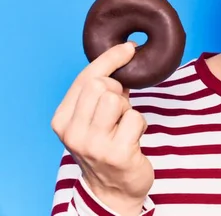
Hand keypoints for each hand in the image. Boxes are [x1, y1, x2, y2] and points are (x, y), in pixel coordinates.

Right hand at [51, 42, 152, 215]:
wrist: (114, 189)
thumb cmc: (106, 146)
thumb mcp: (93, 119)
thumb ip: (100, 92)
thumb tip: (124, 55)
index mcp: (62, 120)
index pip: (85, 78)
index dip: (110, 59)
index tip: (128, 48)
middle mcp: (73, 132)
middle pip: (101, 85)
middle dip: (118, 91)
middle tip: (120, 110)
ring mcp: (94, 144)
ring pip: (116, 99)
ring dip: (128, 108)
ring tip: (124, 125)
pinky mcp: (117, 153)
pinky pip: (136, 118)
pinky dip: (140, 125)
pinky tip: (133, 139)